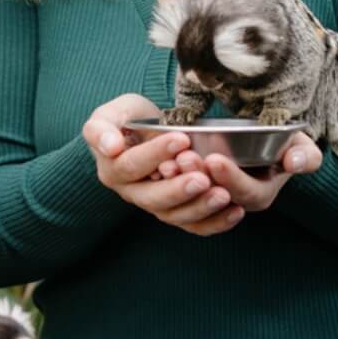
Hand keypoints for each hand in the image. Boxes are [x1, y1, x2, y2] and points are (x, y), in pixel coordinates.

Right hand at [81, 94, 245, 236]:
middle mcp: (131, 192)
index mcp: (112, 169)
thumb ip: (101, 128)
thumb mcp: (112, 113)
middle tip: (202, 178)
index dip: (156, 154)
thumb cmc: (129, 119)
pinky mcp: (176, 212)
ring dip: (199, 208)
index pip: (131, 165)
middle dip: (178, 189)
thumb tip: (110, 147)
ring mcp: (154, 205)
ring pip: (174, 216)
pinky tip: (236, 211)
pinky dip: (215, 222)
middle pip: (152, 198)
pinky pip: (193, 225)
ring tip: (223, 194)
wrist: (144, 132)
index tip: (182, 138)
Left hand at [167, 132, 321, 212]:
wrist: (261, 141)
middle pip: (213, 196)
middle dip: (199, 177)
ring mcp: (210, 199)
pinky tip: (158, 163)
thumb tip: (295, 162)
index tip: (215, 158)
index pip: (245, 192)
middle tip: (185, 157)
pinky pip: (176, 194)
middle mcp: (232, 203)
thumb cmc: (283, 143)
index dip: (229, 178)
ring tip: (169, 161)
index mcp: (259, 195)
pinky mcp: (190, 191)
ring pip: (191, 199)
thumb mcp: (300, 145)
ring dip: (179, 181)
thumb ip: (304, 155)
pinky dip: (168, 180)